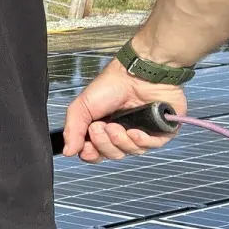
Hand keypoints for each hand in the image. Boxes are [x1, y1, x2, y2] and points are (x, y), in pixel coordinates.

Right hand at [62, 60, 188, 162]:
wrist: (136, 73)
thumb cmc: (111, 85)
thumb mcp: (82, 106)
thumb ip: (73, 130)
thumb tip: (68, 152)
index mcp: (104, 129)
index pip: (97, 153)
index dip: (91, 154)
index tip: (87, 147)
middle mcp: (123, 133)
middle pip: (113, 155)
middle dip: (104, 143)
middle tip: (101, 126)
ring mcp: (143, 132)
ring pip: (131, 152)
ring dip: (121, 141)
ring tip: (117, 125)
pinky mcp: (161, 131)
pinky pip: (151, 147)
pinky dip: (141, 141)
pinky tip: (135, 132)